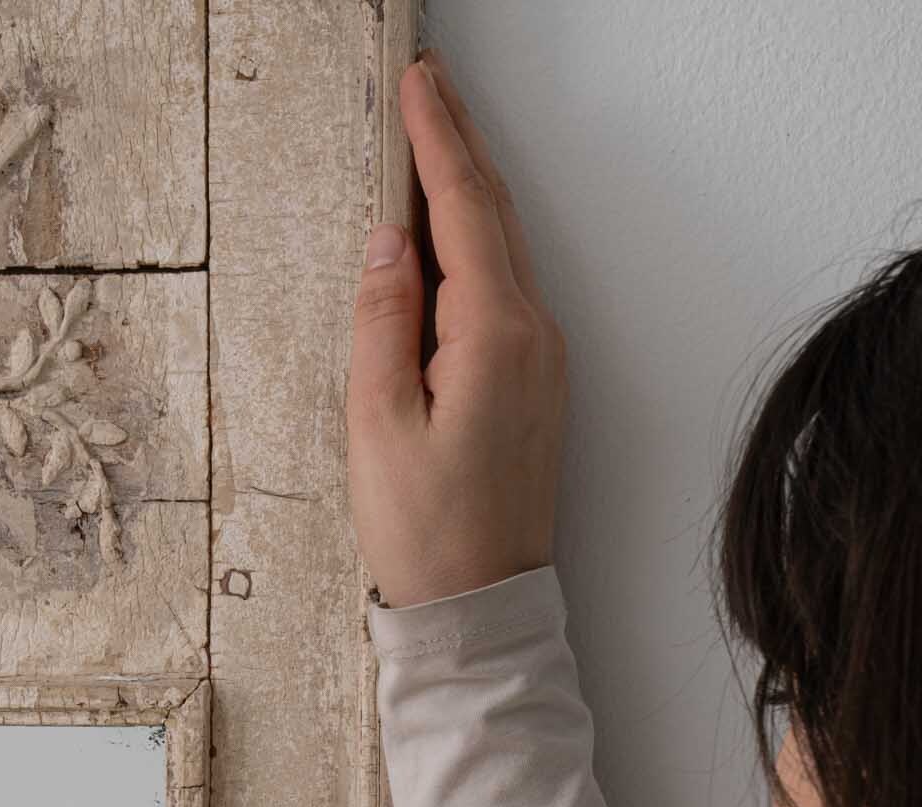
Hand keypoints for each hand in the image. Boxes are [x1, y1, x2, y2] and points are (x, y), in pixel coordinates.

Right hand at [348, 48, 567, 609]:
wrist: (481, 610)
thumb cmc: (427, 533)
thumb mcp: (378, 425)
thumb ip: (381, 321)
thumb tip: (390, 242)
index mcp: (495, 337)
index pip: (462, 210)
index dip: (436, 139)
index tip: (417, 81)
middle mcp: (534, 339)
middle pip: (494, 216)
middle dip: (458, 144)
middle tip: (427, 84)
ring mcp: (543, 364)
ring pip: (505, 250)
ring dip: (469, 190)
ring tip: (436, 136)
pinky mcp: (536, 389)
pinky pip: (507, 290)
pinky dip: (477, 244)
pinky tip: (450, 233)